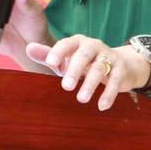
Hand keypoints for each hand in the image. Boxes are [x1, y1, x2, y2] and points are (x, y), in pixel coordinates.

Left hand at [25, 34, 149, 110]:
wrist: (122, 64)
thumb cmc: (86, 63)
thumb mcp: (67, 60)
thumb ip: (48, 56)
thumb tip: (28, 48)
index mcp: (78, 42)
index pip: (67, 44)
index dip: (59, 52)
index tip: (50, 63)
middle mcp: (94, 46)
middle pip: (84, 55)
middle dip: (75, 70)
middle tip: (66, 87)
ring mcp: (109, 57)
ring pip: (99, 69)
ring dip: (90, 84)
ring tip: (81, 99)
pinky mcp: (121, 69)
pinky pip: (115, 80)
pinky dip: (109, 93)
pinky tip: (101, 106)